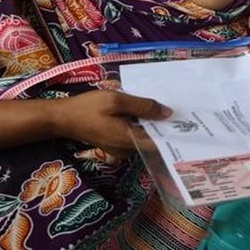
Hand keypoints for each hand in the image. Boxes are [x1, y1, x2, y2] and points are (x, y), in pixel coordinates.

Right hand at [53, 89, 171, 157]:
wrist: (62, 118)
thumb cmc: (88, 107)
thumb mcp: (116, 100)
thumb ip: (142, 106)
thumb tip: (167, 113)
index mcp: (128, 140)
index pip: (158, 143)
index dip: (173, 134)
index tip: (188, 123)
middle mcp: (126, 150)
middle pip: (152, 141)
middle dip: (165, 127)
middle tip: (181, 112)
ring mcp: (120, 150)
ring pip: (143, 138)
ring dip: (153, 126)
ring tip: (166, 109)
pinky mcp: (115, 145)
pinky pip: (134, 137)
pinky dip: (141, 126)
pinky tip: (145, 112)